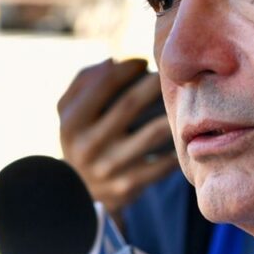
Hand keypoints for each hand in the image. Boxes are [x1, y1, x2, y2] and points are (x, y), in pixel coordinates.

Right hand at [58, 58, 176, 218]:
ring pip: (154, 133)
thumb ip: (85, 80)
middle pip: (132, 103)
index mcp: (71, 122)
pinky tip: (184, 131)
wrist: (78, 192)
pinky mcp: (129, 185)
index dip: (128, 67)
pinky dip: (177, 145)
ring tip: (184, 98)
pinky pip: (164, 162)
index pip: (104, 83)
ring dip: (172, 112)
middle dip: (155, 83)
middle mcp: (88, 145)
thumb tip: (113, 62)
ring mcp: (110, 168)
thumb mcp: (70, 110)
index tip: (144, 61)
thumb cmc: (81, 135)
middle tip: (171, 73)